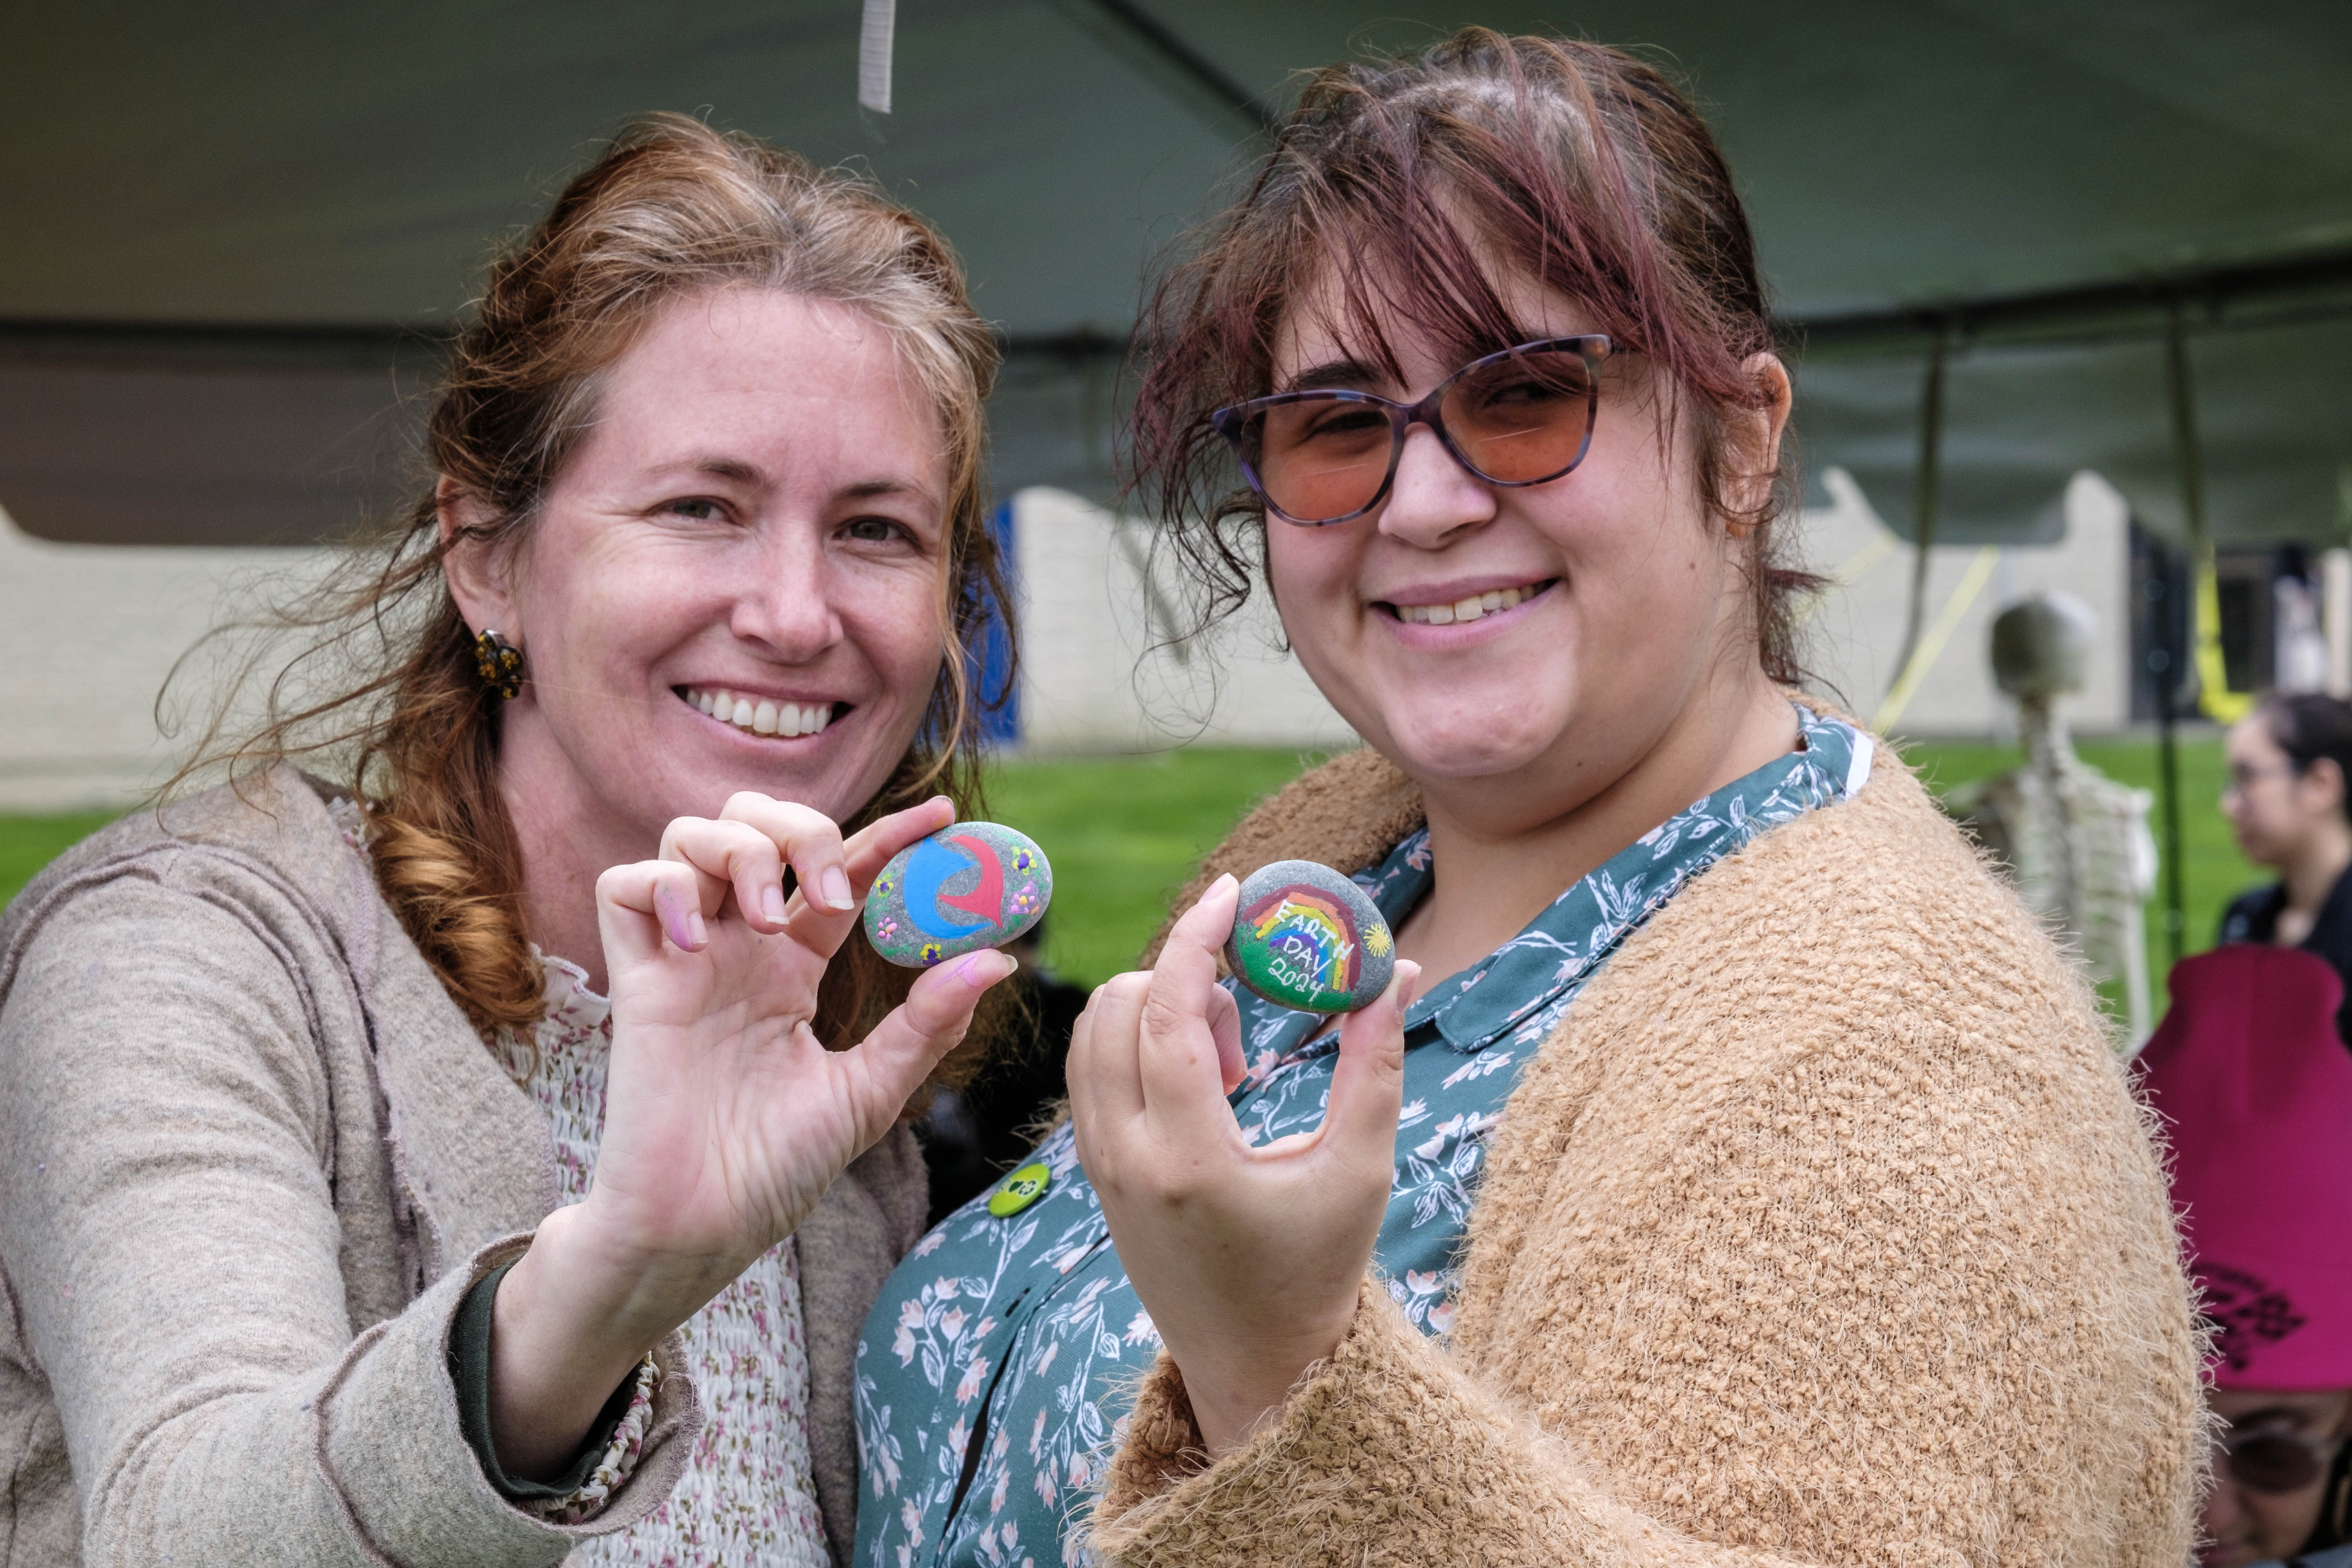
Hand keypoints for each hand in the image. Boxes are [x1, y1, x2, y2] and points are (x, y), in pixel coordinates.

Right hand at [491, 793, 1014, 1476]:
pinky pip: (625, 885)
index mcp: (794, 967)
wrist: (703, 1225)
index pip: (841, 872)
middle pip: (756, 823)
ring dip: (739, 851)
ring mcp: (684, 958)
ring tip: (766, 918)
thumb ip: (925, 1025)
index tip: (943, 818)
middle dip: (799, 827)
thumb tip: (997, 961)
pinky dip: (664, 887)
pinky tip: (696, 941)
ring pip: (690, 835)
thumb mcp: (869, 1093)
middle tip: (832, 891)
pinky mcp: (634, 979)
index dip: (888, 835)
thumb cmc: (776, 1169)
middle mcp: (738, 949)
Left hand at [1068, 873, 1416, 1455]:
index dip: (1195, 939)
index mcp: (1189, 1159)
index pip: (1168, 1014)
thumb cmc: (1319, 1270)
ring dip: (1155, 1008)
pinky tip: (1200, 1081)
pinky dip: (1134, 1042)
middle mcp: (1125, 1159)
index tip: (1229, 892)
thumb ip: (1375, 1061)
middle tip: (1247, 1009)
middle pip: (1118, 1009)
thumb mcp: (1360, 1166)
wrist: (1257, 1365)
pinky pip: (1089, 1073)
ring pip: (1092, 1035)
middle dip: (1183, 976)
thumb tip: (1396, 968)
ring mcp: (1099, 1167)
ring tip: (1229, 1059)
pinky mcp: (1093, 1173)